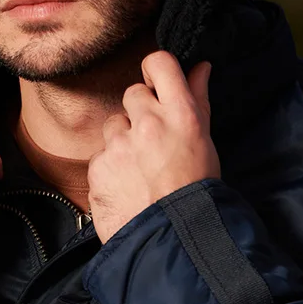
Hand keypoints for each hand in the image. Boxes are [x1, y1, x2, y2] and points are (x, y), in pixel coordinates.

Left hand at [88, 52, 219, 244]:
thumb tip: (200, 67)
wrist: (171, 240)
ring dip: (122, 140)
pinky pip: (101, 156)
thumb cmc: (195, 193)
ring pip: (113, 125)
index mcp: (180, 115)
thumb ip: (197, 101)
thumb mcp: (205, 144)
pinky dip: (110, 168)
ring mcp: (119, 145)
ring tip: (140, 169)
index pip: (159, 63)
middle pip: (132, 93)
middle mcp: (147, 124)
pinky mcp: (98, 167)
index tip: (157, 83)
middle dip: (140, 112)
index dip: (155, 69)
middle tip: (154, 141)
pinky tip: (126, 186)